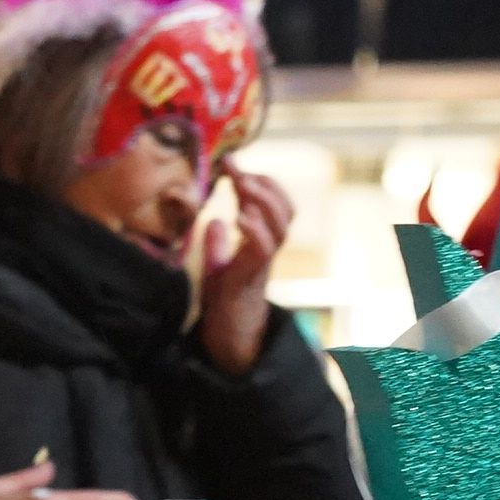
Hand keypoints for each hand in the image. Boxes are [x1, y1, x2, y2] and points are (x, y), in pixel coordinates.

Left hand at [193, 168, 297, 373]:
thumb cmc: (226, 303)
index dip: (259, 181)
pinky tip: (240, 215)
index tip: (232, 161)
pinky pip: (263, 248)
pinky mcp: (253, 276)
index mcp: (261, 243)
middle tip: (239, 169)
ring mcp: (263, 262)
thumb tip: (215, 221)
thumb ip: (218, 246)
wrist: (227, 338)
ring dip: (263, 200)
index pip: (273, 204)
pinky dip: (254, 228)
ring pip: (280, 225)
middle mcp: (268, 249)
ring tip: (244, 184)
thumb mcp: (217, 267)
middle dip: (266, 184)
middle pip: (285, 209)